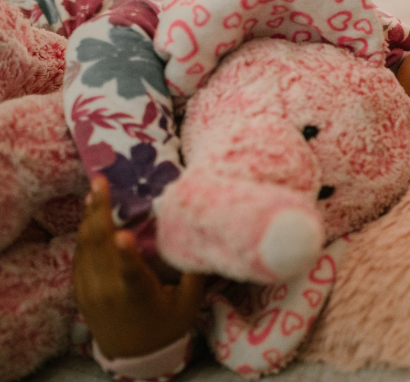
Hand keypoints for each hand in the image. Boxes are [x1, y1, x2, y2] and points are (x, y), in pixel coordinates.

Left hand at [72, 177, 206, 358]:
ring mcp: (90, 289)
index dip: (126, 255)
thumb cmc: (165, 326)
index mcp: (137, 297)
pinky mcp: (80, 288)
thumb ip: (193, 271)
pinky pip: (80, 254)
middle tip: (100, 182)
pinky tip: (91, 215)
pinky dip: (85, 232)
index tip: (124, 234)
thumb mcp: (187, 304)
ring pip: (85, 246)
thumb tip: (202, 235)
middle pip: (99, 247)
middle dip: (99, 211)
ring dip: (89, 217)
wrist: (131, 354)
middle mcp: (108, 292)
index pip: (130, 274)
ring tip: (94, 191)